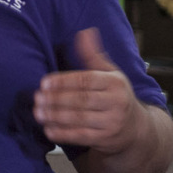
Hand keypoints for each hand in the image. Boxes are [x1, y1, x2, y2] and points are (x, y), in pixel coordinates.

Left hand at [34, 28, 140, 152]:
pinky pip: (81, 136)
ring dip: (55, 116)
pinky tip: (48, 130)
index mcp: (115, 83)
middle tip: (37, 97)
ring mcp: (111, 122)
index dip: (64, 81)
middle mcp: (116, 102)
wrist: (135, 128)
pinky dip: (63, 134)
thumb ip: (93, 55)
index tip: (44, 82)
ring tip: (38, 112)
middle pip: (82, 100)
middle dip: (57, 99)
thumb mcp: (110, 73)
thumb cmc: (117, 95)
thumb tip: (84, 32)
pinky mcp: (104, 139)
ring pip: (79, 119)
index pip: (87, 80)